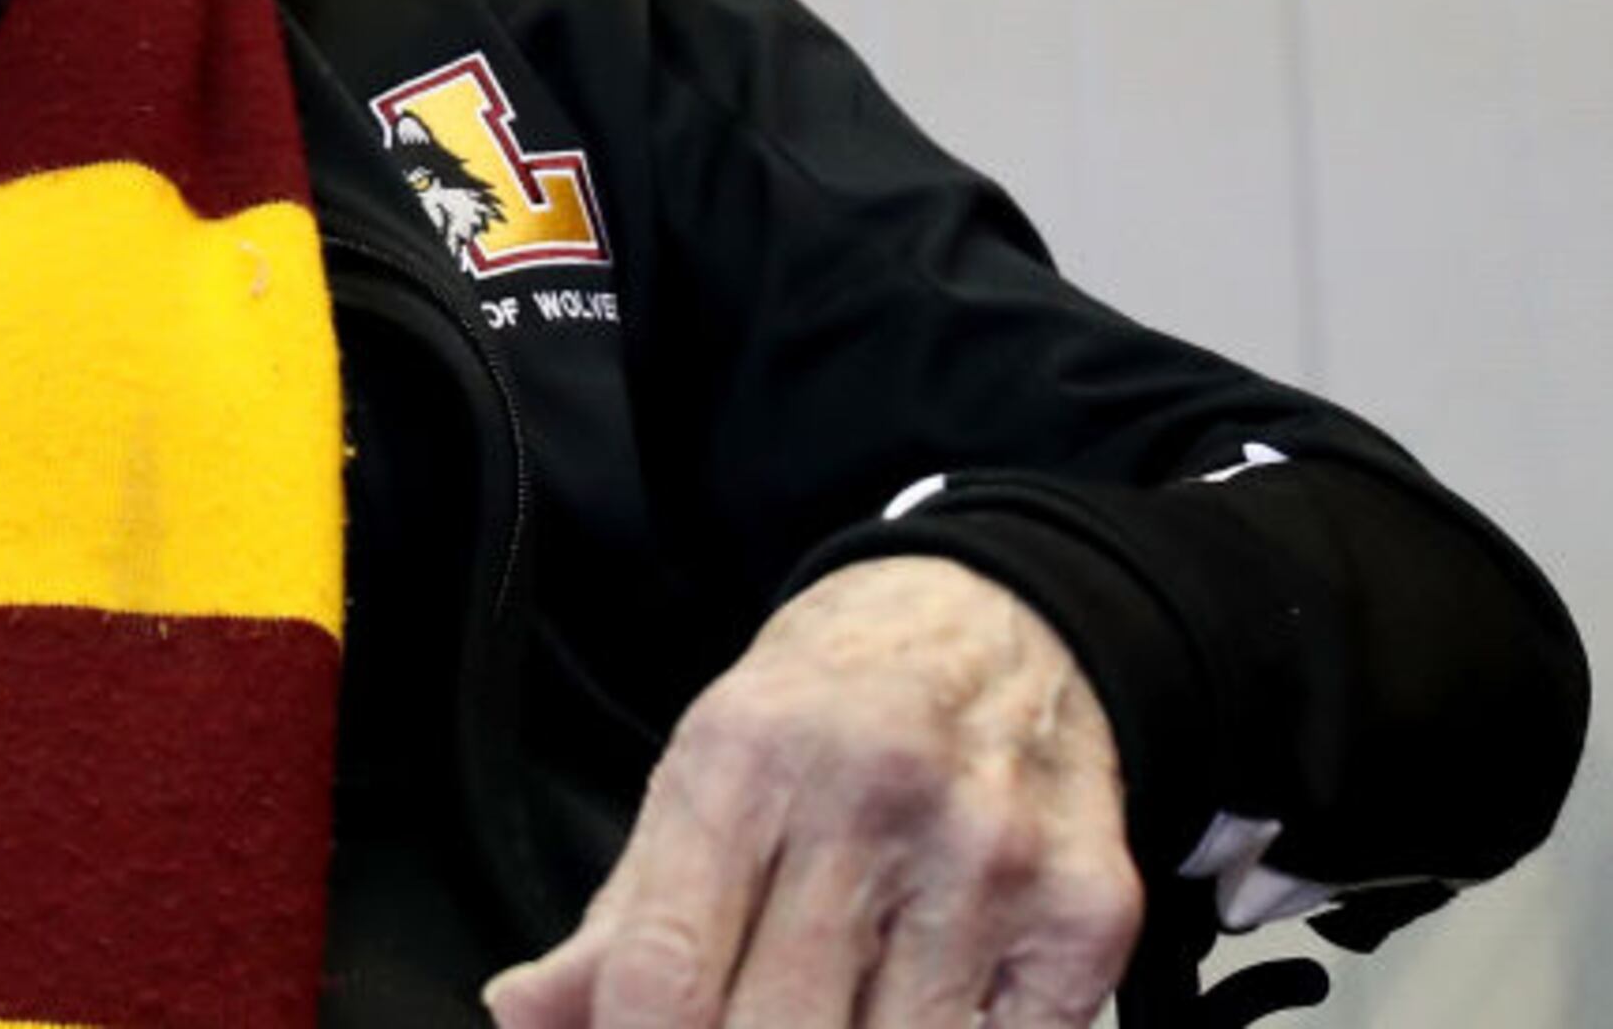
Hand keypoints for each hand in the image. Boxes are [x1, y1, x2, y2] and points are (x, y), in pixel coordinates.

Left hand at [482, 557, 1141, 1028]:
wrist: (997, 623)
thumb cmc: (828, 713)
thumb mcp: (701, 773)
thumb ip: (618, 919)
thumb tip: (524, 1014)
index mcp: (746, 757)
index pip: (661, 975)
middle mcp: (870, 798)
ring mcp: (990, 859)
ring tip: (828, 1012)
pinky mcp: (1088, 912)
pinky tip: (923, 1009)